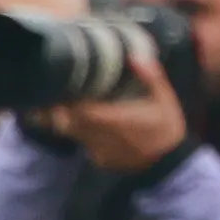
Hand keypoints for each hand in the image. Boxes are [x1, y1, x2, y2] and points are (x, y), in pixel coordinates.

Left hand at [47, 51, 190, 172]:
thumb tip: (134, 57)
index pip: (83, 112)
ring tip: (53, 106)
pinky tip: (78, 122)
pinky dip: (78, 133)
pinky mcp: (100, 161)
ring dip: (65, 121)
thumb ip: (151, 77)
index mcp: (118, 120)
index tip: (57, 89)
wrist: (171, 163)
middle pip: (68, 125)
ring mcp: (100, 152)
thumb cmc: (167, 127)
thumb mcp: (165, 99)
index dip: (67, 103)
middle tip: (48, 96)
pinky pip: (83, 144)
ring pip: (73, 135)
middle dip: (56, 112)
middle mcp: (104, 138)